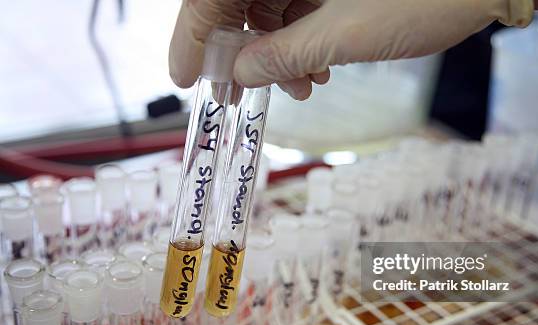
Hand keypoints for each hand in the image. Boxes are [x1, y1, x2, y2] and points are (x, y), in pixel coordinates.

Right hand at [170, 0, 510, 99]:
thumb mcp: (346, 33)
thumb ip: (284, 54)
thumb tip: (239, 74)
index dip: (194, 34)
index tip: (185, 78)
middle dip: (240, 50)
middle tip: (237, 96)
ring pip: (271, 7)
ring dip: (277, 53)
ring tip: (301, 88)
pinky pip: (300, 8)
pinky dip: (302, 41)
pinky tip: (317, 70)